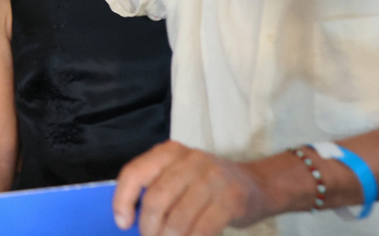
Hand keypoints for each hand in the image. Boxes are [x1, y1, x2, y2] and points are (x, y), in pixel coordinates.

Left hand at [113, 141, 268, 235]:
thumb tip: (128, 218)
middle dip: (148, 228)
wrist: (256, 185)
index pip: (134, 172)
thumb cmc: (206, 185)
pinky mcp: (231, 199)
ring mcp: (213, 177)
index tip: (123, 222)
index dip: (122, 200)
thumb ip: (155, 187)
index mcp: (169, 152)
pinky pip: (202, 229)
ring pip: (178, 219)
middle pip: (156, 199)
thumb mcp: (178, 175)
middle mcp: (190, 159)